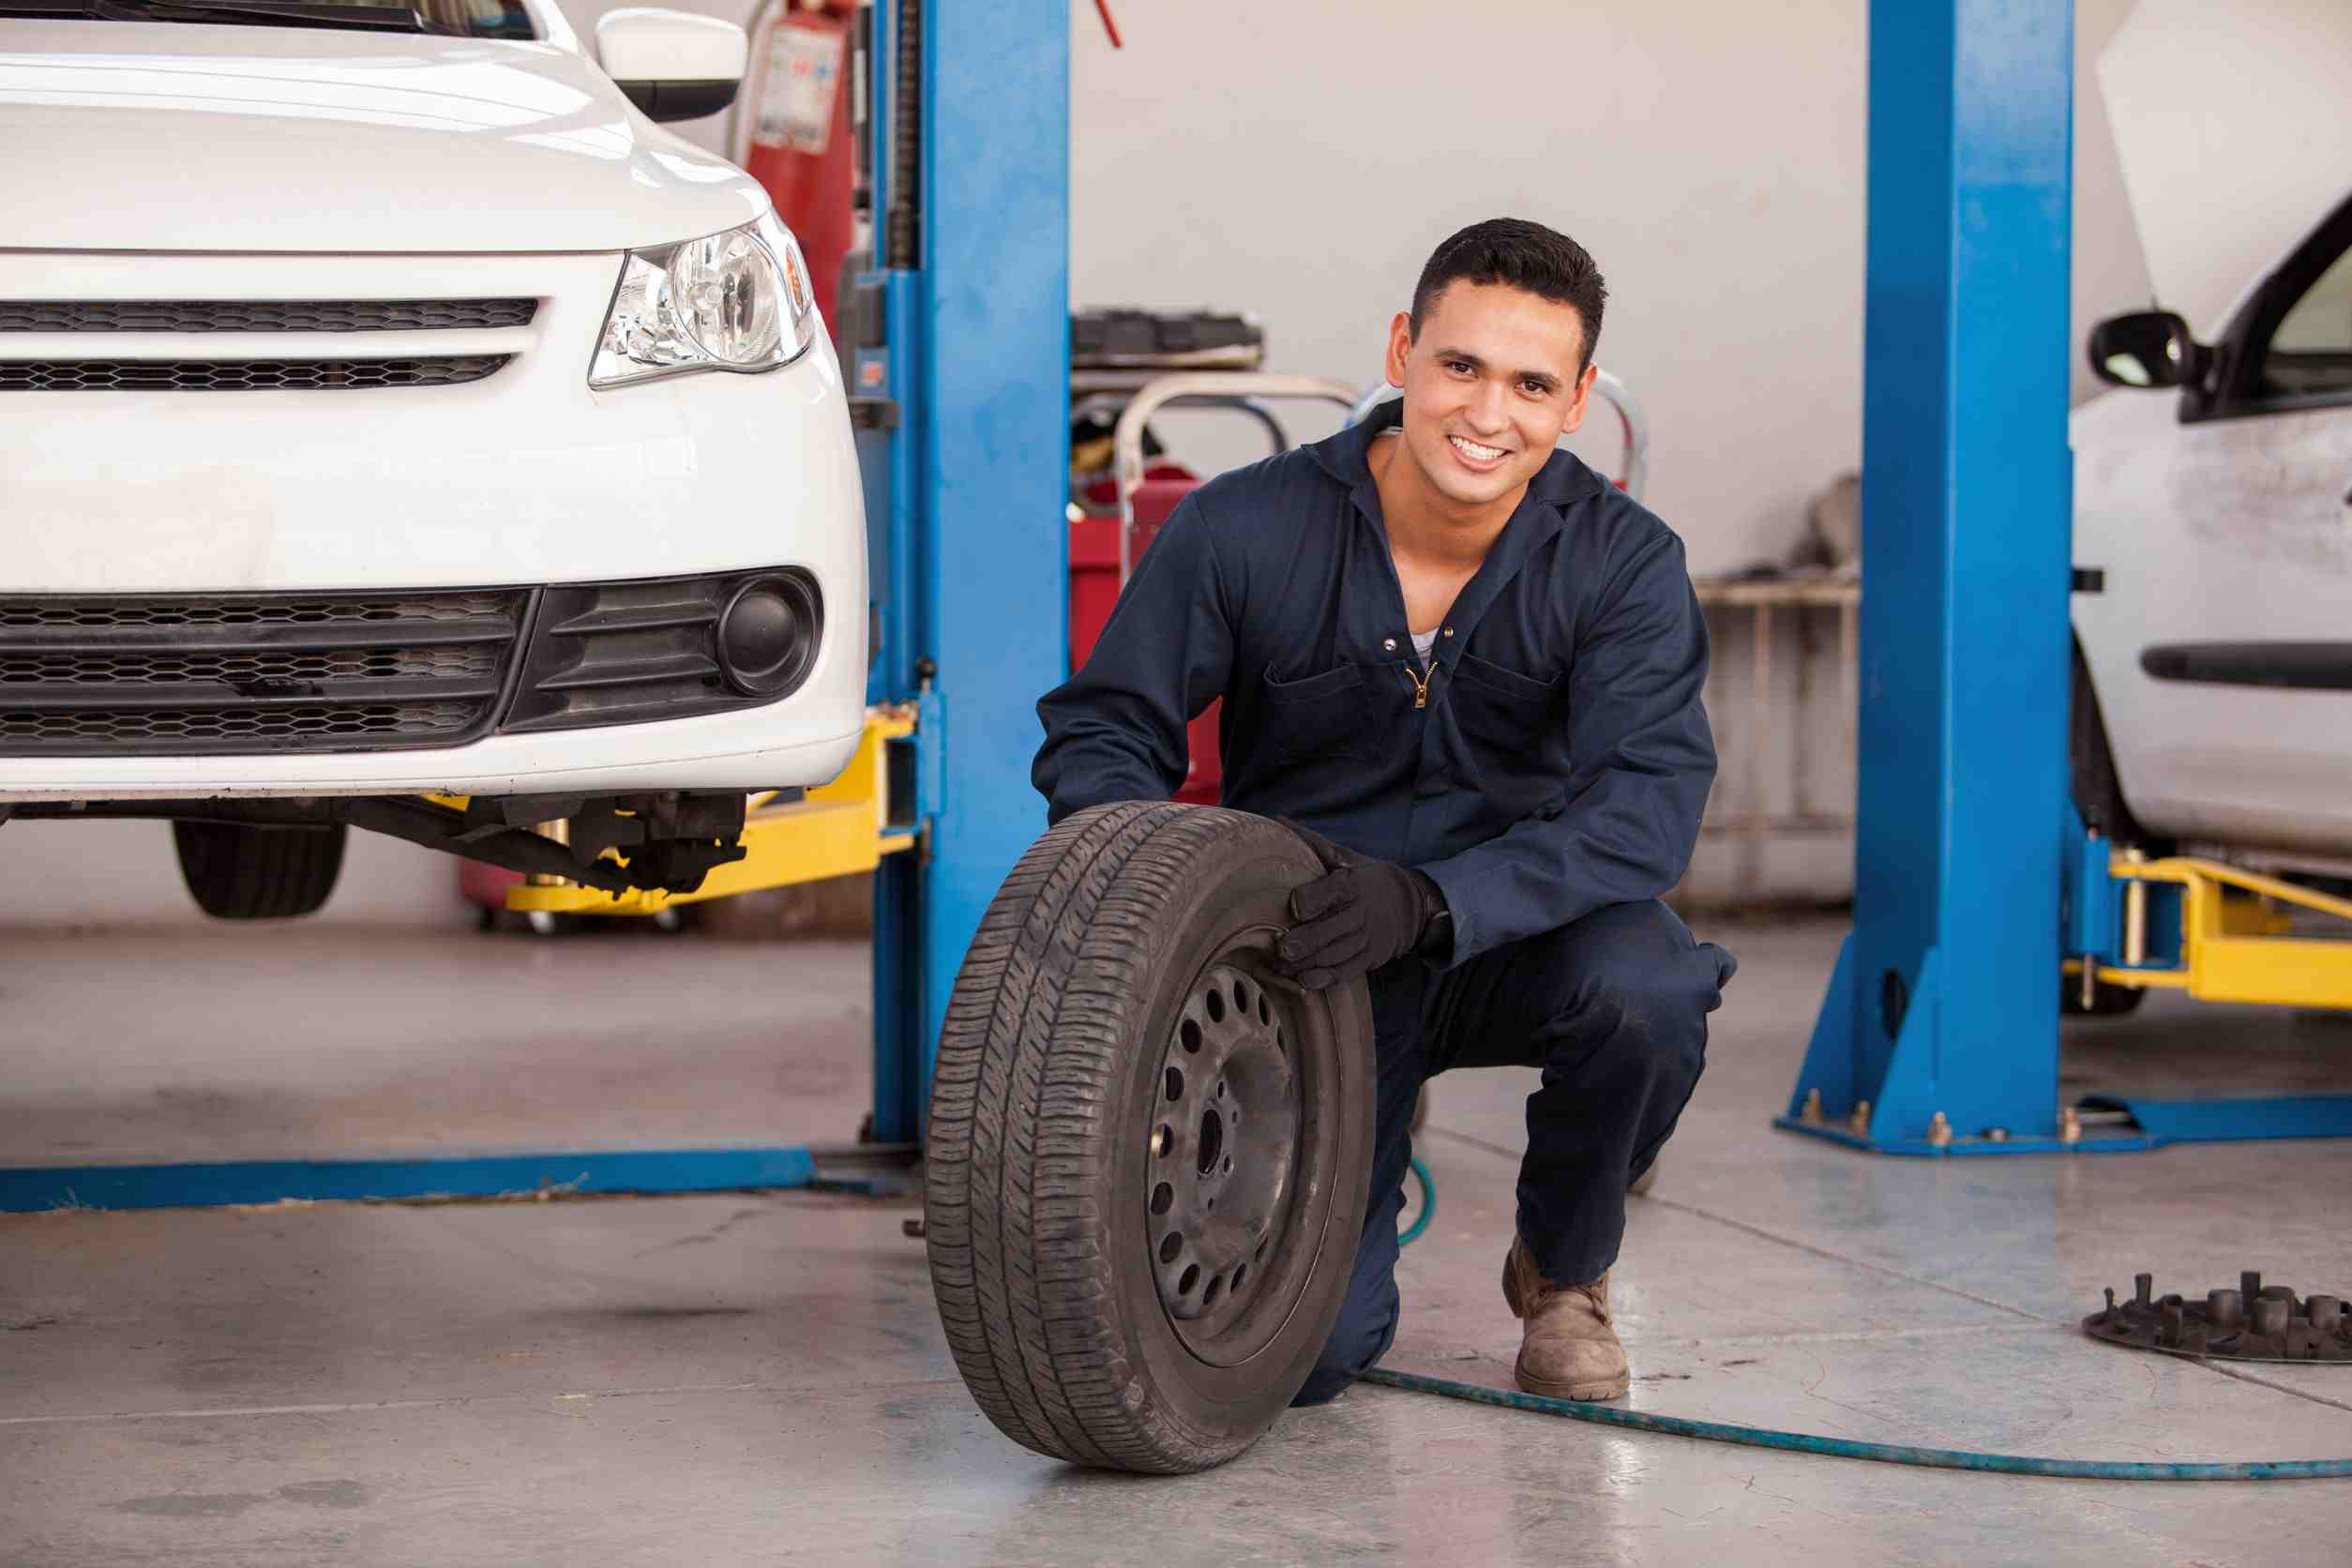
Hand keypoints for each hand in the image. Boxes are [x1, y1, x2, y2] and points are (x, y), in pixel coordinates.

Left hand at [1272, 820, 1445, 989]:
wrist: (1408, 905)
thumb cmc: (1364, 878)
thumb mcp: (1345, 858)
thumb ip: (1313, 844)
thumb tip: (1279, 820)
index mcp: (1353, 883)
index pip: (1336, 889)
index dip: (1316, 897)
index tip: (1295, 905)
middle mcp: (1362, 912)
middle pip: (1333, 929)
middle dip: (1307, 940)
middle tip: (1282, 948)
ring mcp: (1366, 938)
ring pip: (1336, 954)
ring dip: (1307, 964)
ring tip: (1280, 966)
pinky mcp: (1368, 959)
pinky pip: (1345, 972)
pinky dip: (1324, 979)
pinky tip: (1302, 980)